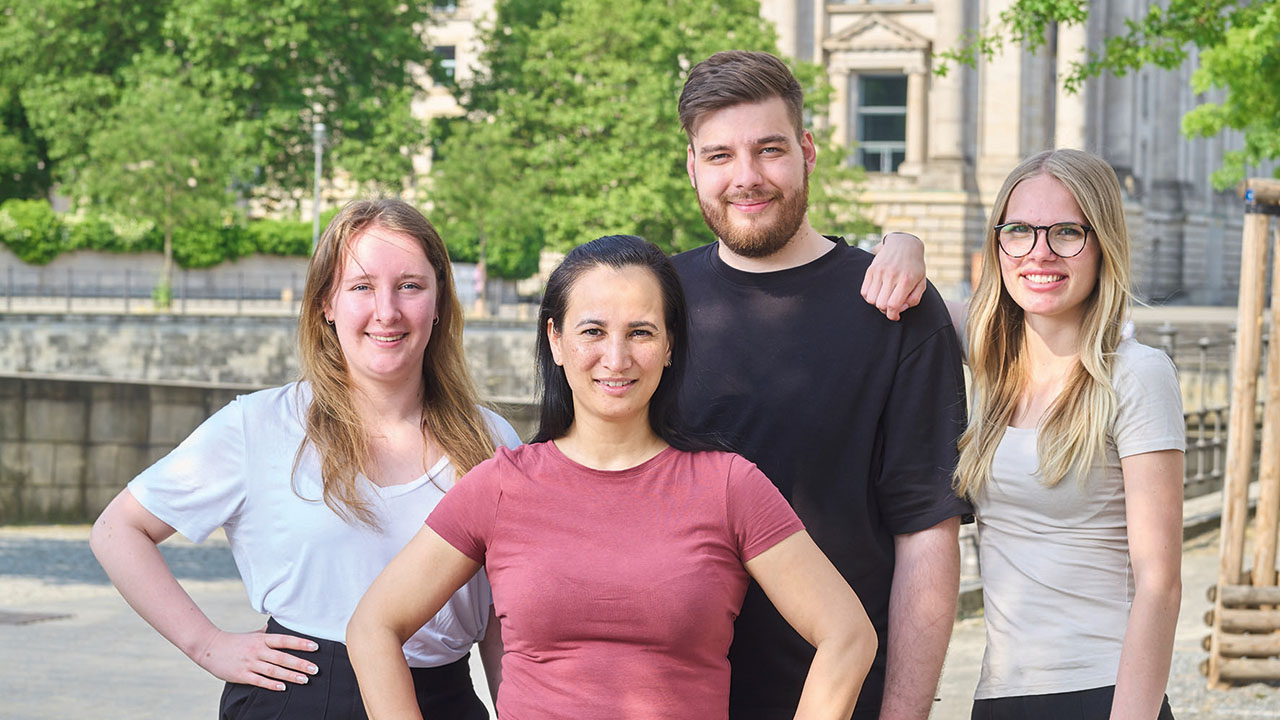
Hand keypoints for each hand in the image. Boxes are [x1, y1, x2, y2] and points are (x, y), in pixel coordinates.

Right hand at [190, 626, 319, 690]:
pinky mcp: (242, 675)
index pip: (284, 640)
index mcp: (262, 639)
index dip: (300, 643)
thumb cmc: (236, 642)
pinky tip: (283, 687)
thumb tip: (281, 625)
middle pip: (282, 657)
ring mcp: (249, 663)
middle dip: (300, 663)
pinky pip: (259, 681)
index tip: (315, 647)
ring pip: (273, 670)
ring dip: (290, 675)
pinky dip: (271, 684)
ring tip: (304, 679)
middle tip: (315, 668)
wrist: (210, 648)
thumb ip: (268, 633)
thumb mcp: (253, 635)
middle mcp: (257, 650)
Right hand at [862, 232, 926, 320]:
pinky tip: (878, 292)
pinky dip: (870, 296)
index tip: (896, 316)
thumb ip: (914, 299)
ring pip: (870, 299)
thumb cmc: (914, 267)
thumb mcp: (921, 283)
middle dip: (885, 310)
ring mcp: (879, 271)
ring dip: (877, 303)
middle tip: (891, 306)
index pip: (893, 305)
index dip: (893, 316)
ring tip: (884, 298)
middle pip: (880, 304)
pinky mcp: (870, 270)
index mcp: (906, 280)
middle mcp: (891, 275)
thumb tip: (900, 308)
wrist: (904, 244)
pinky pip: (864, 291)